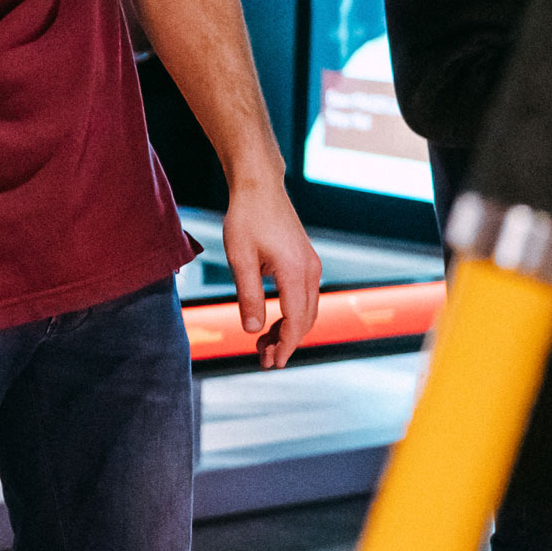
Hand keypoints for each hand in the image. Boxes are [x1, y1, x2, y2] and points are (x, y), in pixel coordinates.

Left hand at [223, 178, 321, 368]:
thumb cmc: (246, 218)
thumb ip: (247, 296)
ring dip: (289, 331)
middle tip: (263, 360)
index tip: (271, 362)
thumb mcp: (240, 259)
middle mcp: (311, 270)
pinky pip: (304, 297)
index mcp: (296, 271)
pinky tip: (271, 323)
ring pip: (307, 310)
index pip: (296, 320)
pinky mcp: (306, 262)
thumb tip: (251, 330)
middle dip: (286, 343)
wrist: (259, 187)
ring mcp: (311, 265)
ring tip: (263, 345)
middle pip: (306, 320)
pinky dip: (291, 315)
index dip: (284, 345)